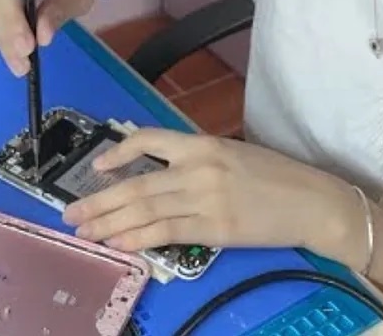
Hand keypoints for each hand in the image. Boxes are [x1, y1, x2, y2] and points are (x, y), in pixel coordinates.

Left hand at [62, 129, 364, 262]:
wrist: (311, 201)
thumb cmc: (276, 175)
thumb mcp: (234, 153)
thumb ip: (197, 158)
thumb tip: (162, 170)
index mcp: (203, 144)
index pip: (149, 140)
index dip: (118, 152)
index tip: (98, 166)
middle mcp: (198, 168)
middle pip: (136, 184)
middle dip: (99, 200)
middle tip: (71, 213)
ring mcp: (205, 200)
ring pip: (145, 210)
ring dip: (109, 223)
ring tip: (85, 232)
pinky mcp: (214, 229)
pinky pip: (166, 233)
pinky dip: (137, 239)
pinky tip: (118, 244)